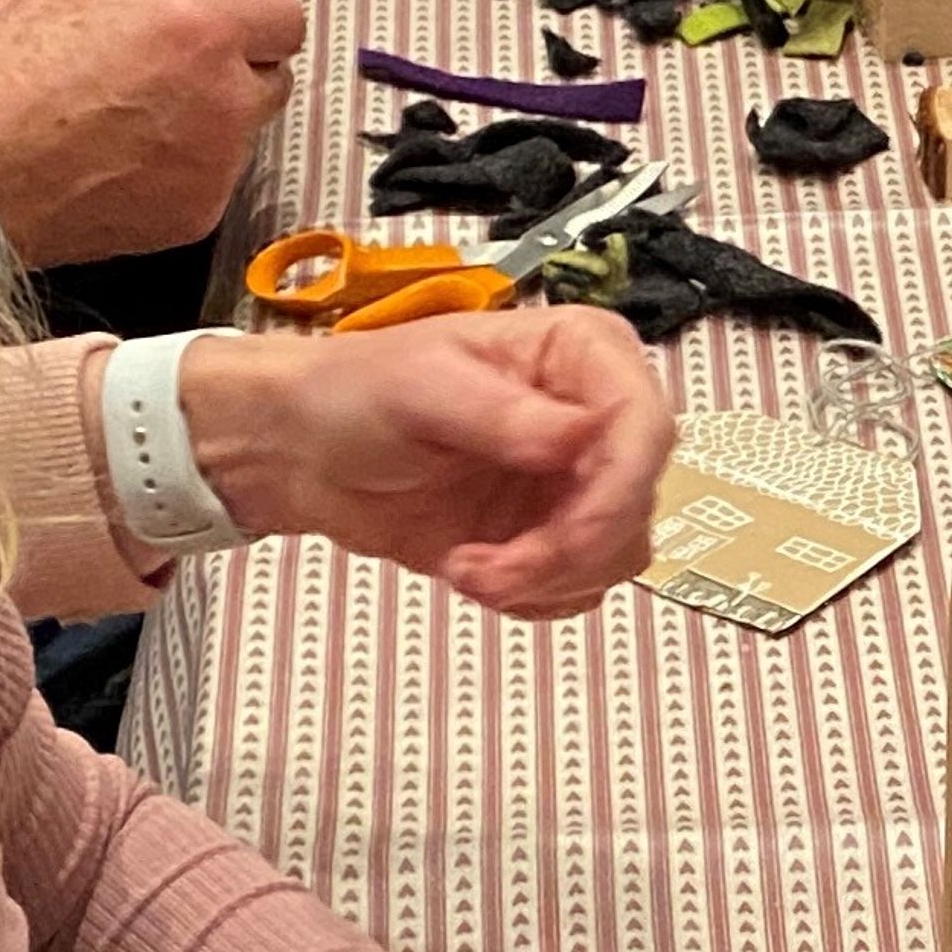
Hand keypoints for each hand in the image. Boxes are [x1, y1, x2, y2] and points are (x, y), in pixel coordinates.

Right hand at [0, 0, 306, 266]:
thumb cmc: (4, 78)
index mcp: (200, 27)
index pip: (286, 14)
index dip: (252, 13)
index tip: (221, 17)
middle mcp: (225, 97)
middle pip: (272, 75)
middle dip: (237, 65)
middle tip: (172, 64)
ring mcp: (216, 163)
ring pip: (243, 129)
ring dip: (212, 117)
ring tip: (135, 114)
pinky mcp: (198, 214)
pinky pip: (212, 178)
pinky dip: (185, 167)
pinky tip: (124, 157)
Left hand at [177, 301, 675, 610]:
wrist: (306, 453)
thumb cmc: (356, 394)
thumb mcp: (421, 387)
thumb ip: (505, 414)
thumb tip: (584, 436)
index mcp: (580, 354)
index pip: (645, 425)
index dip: (620, 489)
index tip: (567, 533)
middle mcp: (596, 418)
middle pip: (638, 501)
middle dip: (569, 549)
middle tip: (491, 567)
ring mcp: (579, 482)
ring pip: (617, 555)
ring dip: (545, 579)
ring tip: (468, 568)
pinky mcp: (555, 536)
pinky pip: (582, 587)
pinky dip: (532, 596)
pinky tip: (472, 571)